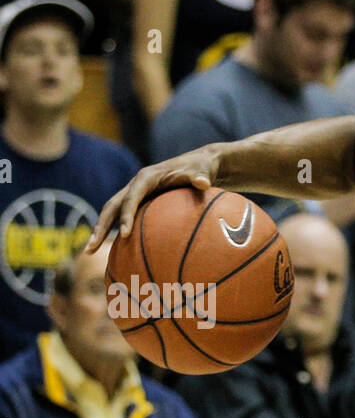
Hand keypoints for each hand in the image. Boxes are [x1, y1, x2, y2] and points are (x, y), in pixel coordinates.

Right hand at [84, 149, 221, 252]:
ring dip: (100, 231)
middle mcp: (135, 185)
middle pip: (112, 206)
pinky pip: (121, 218)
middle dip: (101, 226)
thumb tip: (204, 183)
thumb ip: (200, 178)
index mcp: (147, 177)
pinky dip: (114, 232)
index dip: (127, 215)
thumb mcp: (202, 172)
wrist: (197, 165)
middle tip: (91, 247)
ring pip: (111, 213)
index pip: (132, 197)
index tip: (125, 234)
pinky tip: (112, 252)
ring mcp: (134, 194)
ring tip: (88, 252)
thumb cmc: (200, 170)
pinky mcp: (138, 202)